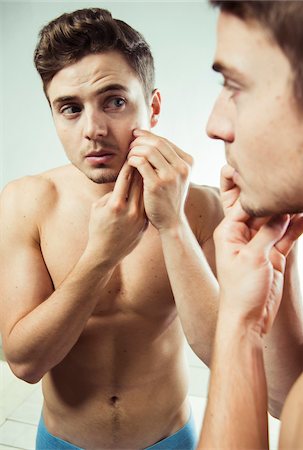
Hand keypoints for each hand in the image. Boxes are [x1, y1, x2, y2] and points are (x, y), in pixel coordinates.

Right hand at [86, 163, 147, 266]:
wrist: (106, 253)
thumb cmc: (98, 228)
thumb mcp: (97, 208)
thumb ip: (111, 193)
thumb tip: (123, 180)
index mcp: (115, 204)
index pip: (125, 177)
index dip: (130, 163)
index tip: (132, 152)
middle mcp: (130, 210)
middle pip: (140, 182)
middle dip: (142, 166)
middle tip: (144, 154)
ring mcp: (140, 218)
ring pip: (147, 192)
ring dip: (148, 179)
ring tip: (150, 166)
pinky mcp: (145, 223)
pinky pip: (147, 203)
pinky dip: (148, 193)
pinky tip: (150, 185)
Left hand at [127, 129, 192, 230]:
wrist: (171, 221)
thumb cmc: (169, 197)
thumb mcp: (176, 176)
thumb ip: (168, 160)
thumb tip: (149, 139)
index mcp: (188, 162)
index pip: (165, 141)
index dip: (148, 135)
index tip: (136, 135)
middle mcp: (182, 167)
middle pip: (157, 143)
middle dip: (140, 140)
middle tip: (130, 144)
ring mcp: (171, 176)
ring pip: (148, 151)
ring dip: (135, 149)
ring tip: (128, 154)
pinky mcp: (157, 184)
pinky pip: (141, 163)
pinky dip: (132, 159)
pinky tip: (129, 163)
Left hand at [215, 166, 302, 334]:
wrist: (248, 319)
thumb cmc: (241, 291)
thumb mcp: (252, 258)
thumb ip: (267, 233)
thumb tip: (280, 212)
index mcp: (229, 231)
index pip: (245, 204)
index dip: (260, 192)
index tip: (276, 179)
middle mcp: (243, 234)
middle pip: (263, 210)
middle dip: (279, 200)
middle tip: (293, 189)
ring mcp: (260, 244)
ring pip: (278, 222)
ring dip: (291, 212)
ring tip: (301, 198)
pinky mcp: (274, 254)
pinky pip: (287, 235)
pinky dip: (298, 227)